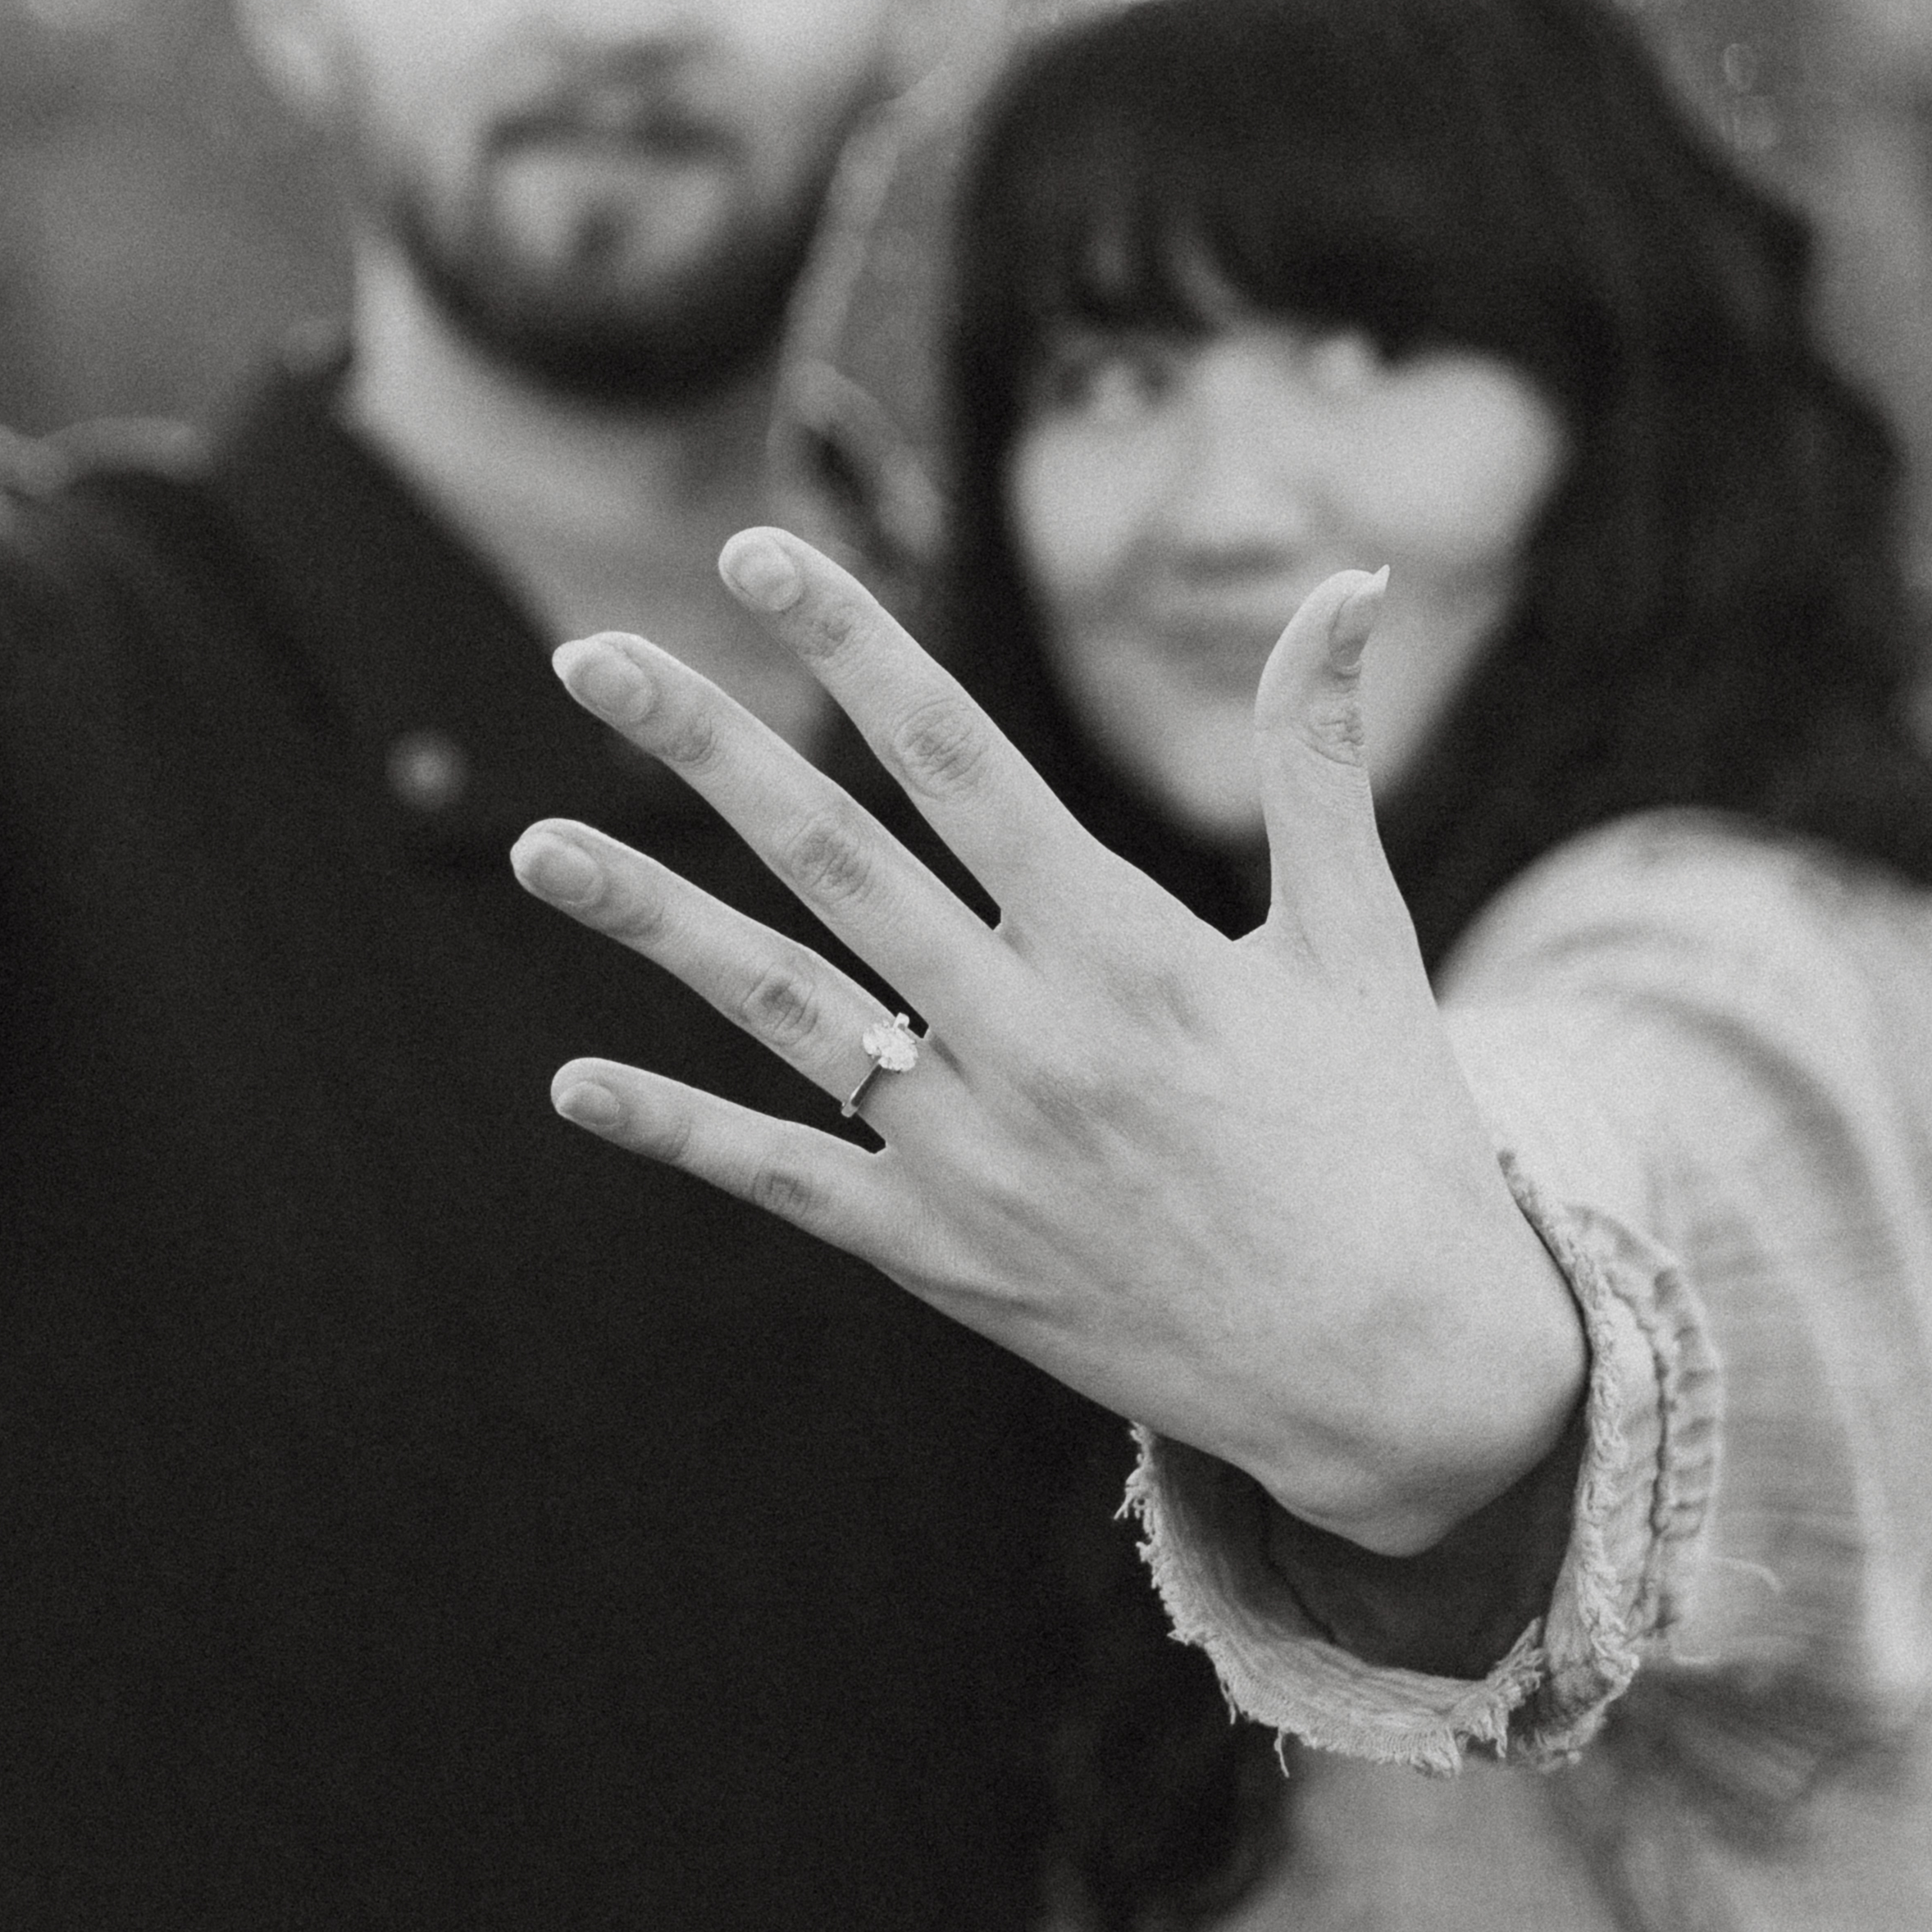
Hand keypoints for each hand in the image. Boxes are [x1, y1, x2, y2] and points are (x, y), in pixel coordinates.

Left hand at [509, 528, 1583, 1552]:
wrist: (1398, 1378)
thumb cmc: (1387, 1138)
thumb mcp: (1360, 936)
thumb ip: (1319, 756)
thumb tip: (1354, 580)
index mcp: (1131, 945)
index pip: (957, 756)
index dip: (851, 644)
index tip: (758, 553)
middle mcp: (1033, 1039)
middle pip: (831, 857)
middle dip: (703, 746)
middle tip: (587, 658)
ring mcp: (975, 1156)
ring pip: (779, 1008)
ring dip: (649, 920)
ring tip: (533, 845)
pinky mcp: (944, 1259)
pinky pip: (783, 1178)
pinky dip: (675, 1130)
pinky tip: (572, 1079)